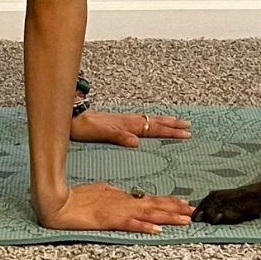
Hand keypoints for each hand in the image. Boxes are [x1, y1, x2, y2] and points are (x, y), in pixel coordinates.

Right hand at [36, 180, 194, 233]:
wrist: (59, 202)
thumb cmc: (77, 197)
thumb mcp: (99, 191)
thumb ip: (112, 193)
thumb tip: (120, 193)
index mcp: (122, 197)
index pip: (150, 199)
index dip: (168, 202)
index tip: (184, 203)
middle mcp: (124, 203)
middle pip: (155, 206)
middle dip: (176, 209)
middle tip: (195, 211)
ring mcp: (118, 211)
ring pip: (148, 214)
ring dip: (168, 217)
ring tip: (185, 219)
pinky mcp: (109, 221)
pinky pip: (130, 225)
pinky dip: (144, 227)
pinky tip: (156, 230)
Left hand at [71, 109, 191, 145]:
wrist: (72, 118)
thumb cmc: (84, 127)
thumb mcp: (100, 132)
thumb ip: (118, 136)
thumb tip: (136, 141)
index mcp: (127, 124)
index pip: (153, 127)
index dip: (169, 131)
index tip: (185, 133)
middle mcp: (128, 121)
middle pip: (155, 122)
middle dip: (172, 125)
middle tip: (188, 126)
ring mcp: (124, 120)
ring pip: (149, 119)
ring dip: (164, 121)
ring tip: (177, 121)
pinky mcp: (119, 121)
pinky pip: (142, 120)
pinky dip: (152, 121)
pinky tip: (151, 123)